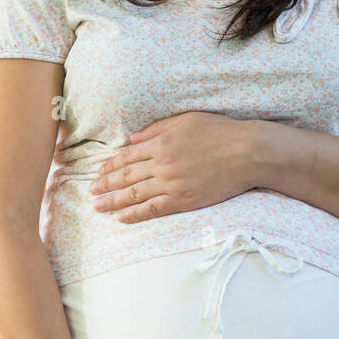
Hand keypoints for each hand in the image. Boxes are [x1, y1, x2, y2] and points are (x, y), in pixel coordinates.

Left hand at [88, 112, 259, 223]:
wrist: (248, 152)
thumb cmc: (220, 132)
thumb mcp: (186, 120)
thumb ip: (156, 129)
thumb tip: (132, 138)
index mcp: (161, 143)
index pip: (127, 156)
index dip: (110, 166)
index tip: (98, 172)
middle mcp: (162, 164)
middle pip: (125, 176)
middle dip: (105, 184)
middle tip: (90, 191)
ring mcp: (172, 183)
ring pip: (134, 194)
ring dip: (112, 201)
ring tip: (97, 206)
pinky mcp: (183, 200)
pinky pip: (152, 209)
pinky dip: (134, 214)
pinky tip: (121, 218)